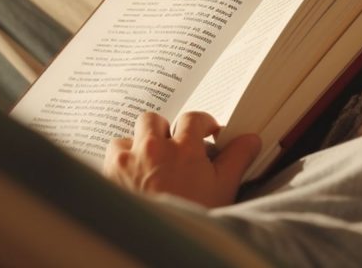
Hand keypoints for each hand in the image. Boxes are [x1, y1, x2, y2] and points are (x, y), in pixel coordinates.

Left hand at [102, 111, 261, 207]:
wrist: (157, 244)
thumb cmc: (192, 216)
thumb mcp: (223, 189)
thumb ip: (237, 158)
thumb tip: (250, 140)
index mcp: (185, 149)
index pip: (193, 118)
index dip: (201, 123)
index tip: (205, 132)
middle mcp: (154, 148)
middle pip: (155, 119)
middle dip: (165, 130)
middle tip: (173, 148)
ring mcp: (129, 158)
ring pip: (131, 134)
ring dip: (140, 143)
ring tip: (151, 163)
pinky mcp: (111, 170)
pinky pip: (114, 151)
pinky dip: (123, 159)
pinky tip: (133, 175)